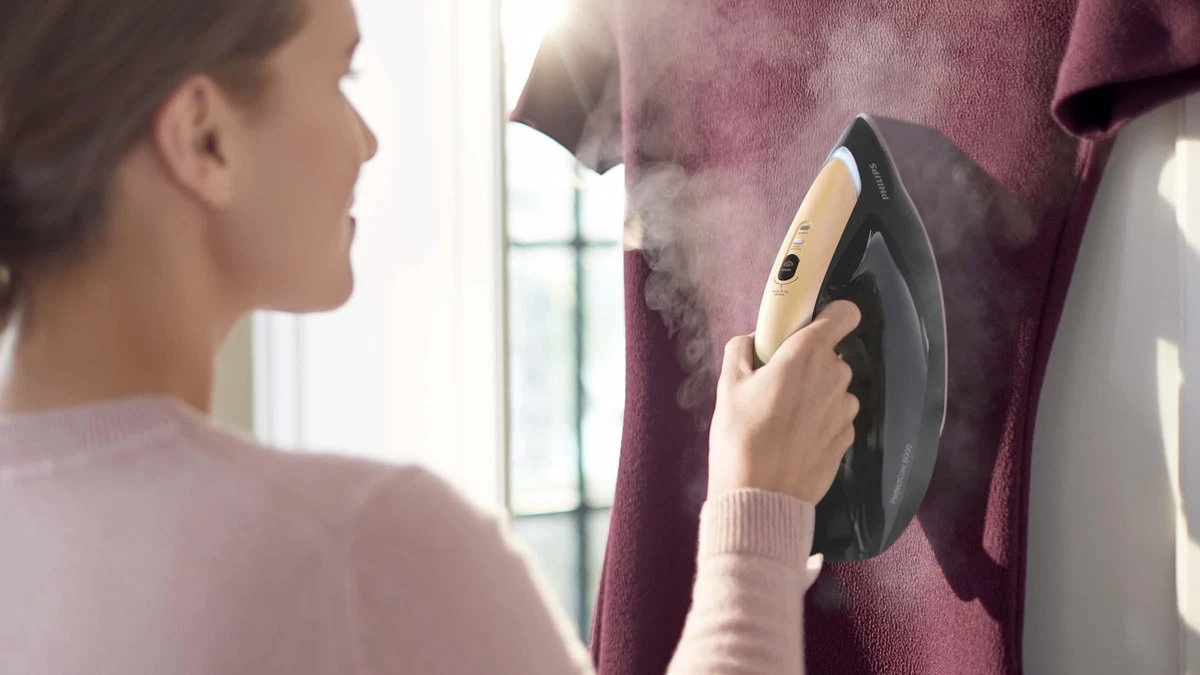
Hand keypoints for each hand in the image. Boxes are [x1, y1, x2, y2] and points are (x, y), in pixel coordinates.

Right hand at [707, 300, 861, 503]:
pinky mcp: (847, 438)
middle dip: (805, 364)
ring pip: (832, 388)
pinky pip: (834, 417)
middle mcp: (834, 377)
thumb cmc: (741, 437)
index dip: (830, 315)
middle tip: (773, 384)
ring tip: (780, 418)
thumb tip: (752, 341)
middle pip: (829, 355)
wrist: (760, 496)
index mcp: (807, 354)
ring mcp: (844, 410)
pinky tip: (792, 439)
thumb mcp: (728, 385)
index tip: (807, 326)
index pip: (844, 314)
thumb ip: (742, 350)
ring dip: (813, 395)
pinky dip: (818, 422)